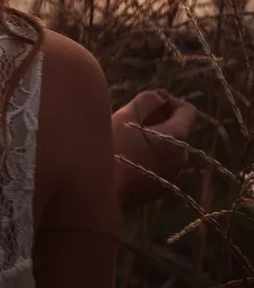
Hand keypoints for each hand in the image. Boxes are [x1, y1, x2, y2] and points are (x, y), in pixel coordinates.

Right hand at [111, 89, 198, 208]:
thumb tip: (160, 96)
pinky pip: (157, 169)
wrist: (98, 190)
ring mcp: (171, 177)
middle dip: (157, 123)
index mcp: (177, 136)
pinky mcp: (158, 191)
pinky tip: (124, 162)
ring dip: (151, 144)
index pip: (188, 110)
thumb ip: (147, 100)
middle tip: (130, 122)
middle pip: (175, 131)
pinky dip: (146, 161)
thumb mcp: (126, 116)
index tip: (151, 101)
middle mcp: (181, 157)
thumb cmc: (112, 149)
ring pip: (165, 151)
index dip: (170, 101)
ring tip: (124, 144)